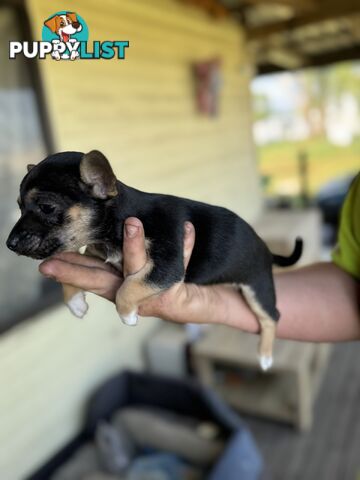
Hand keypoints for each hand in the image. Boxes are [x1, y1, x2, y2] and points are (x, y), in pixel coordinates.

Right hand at [39, 218, 209, 322]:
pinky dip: (184, 246)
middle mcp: (128, 293)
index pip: (86, 278)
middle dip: (75, 270)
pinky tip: (188, 227)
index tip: (44, 264)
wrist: (190, 304)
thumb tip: (91, 229)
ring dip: (134, 247)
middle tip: (50, 263)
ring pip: (138, 270)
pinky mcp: (173, 292)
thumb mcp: (129, 270)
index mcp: (115, 285)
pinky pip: (179, 264)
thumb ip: (110, 256)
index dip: (66, 272)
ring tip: (131, 223)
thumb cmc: (156, 284)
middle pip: (99, 280)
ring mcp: (150, 295)